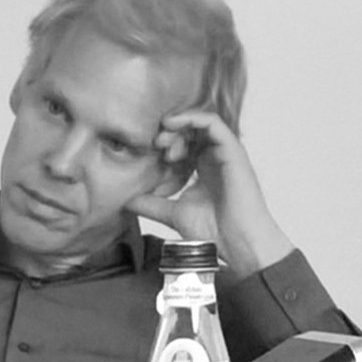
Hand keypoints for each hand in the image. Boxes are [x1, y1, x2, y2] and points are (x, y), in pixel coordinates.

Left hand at [145, 109, 301, 279]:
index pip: (182, 144)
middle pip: (189, 131)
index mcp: (203, 169)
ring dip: (178, 125)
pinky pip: (213, 122)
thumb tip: (124, 200)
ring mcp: (224, 153)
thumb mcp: (172, 213)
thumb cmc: (213, 232)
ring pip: (200, 123)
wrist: (237, 243)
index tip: (148, 156)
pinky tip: (174, 125)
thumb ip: (150, 204)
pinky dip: (192, 118)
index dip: (162, 146)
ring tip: (162, 138)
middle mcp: (214, 158)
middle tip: (154, 145)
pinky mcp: (232, 150)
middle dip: (168, 134)